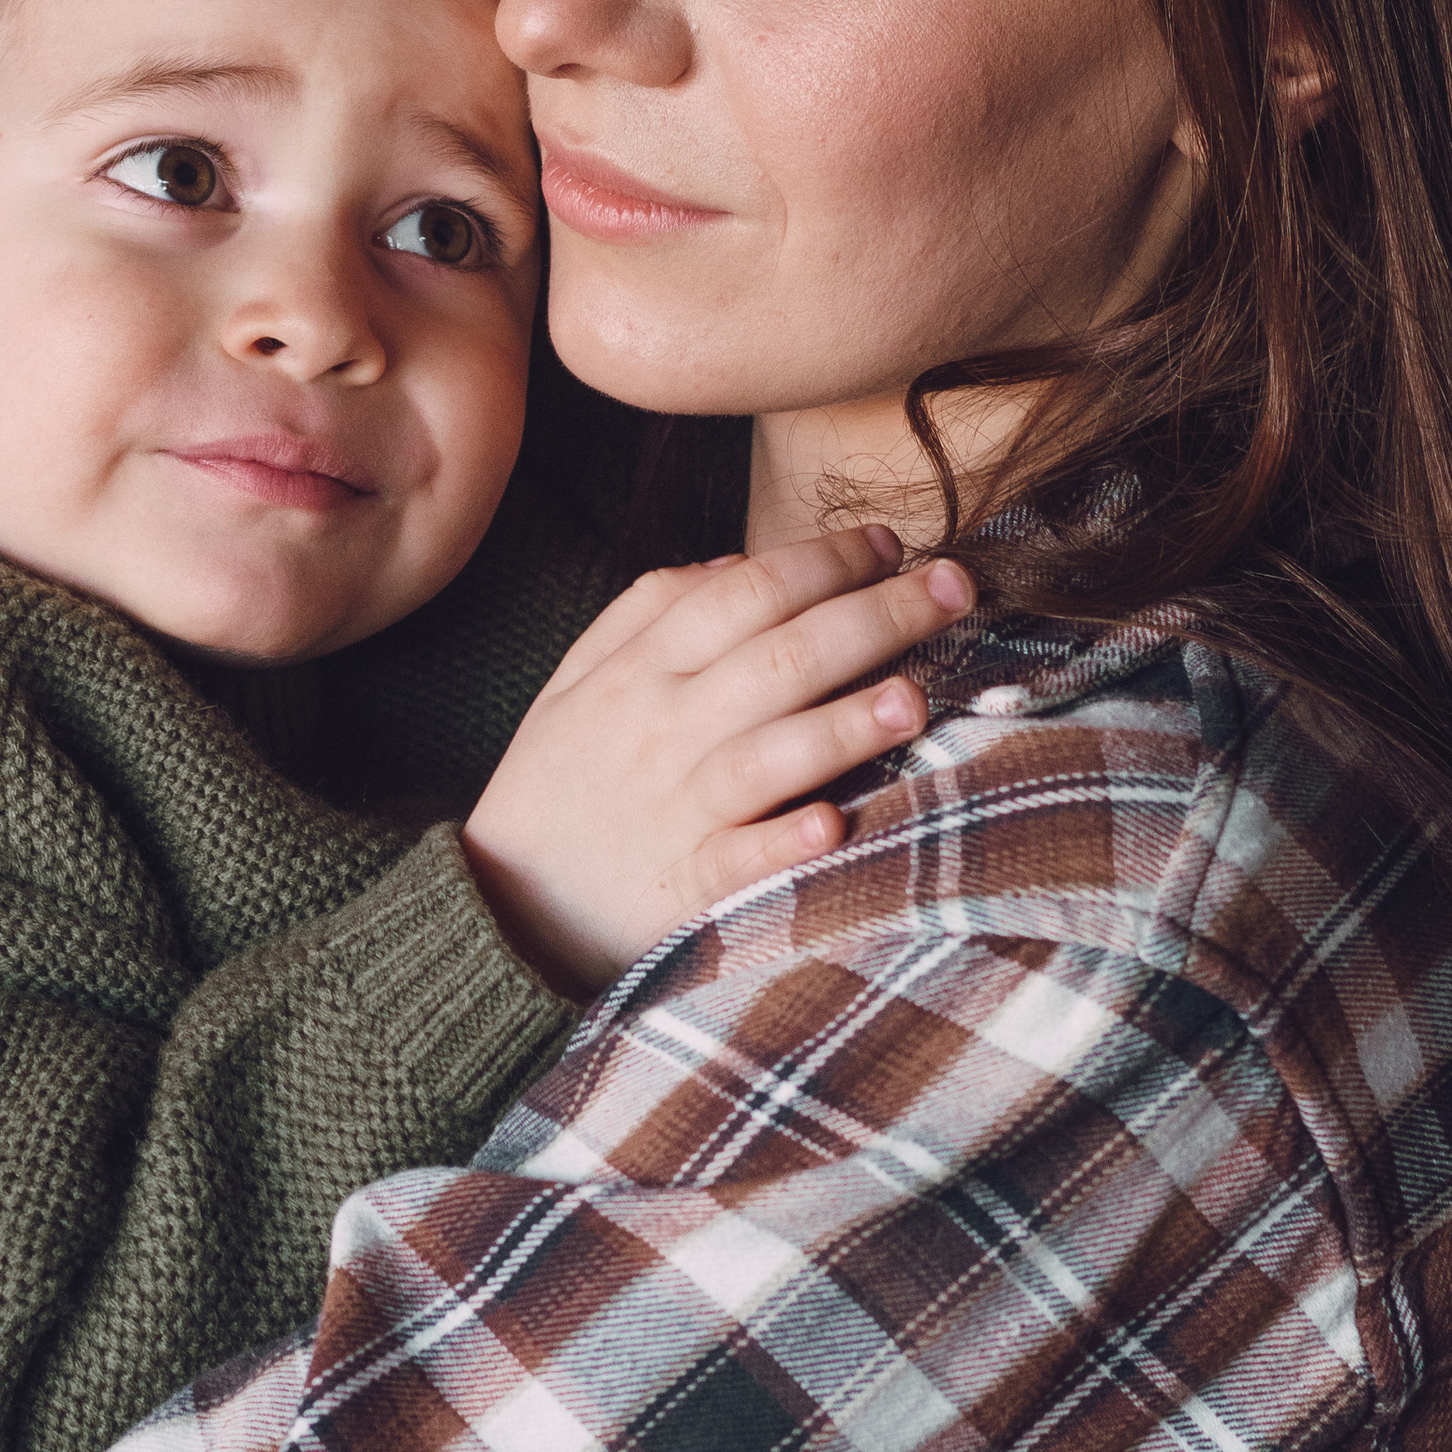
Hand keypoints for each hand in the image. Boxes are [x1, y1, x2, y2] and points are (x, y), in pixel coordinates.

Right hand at [461, 532, 973, 993]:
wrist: (496, 908)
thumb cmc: (557, 787)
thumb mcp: (577, 682)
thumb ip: (645, 611)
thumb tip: (737, 563)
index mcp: (641, 672)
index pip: (745, 595)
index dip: (823, 560)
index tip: (891, 543)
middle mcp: (662, 731)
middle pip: (781, 657)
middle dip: (876, 615)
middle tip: (955, 588)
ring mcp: (676, 810)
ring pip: (770, 753)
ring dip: (844, 725)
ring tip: (914, 699)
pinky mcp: (684, 889)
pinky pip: (739, 861)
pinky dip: (783, 842)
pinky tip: (832, 825)